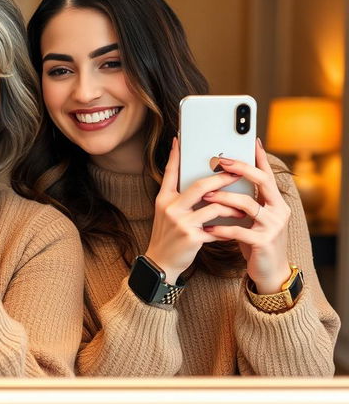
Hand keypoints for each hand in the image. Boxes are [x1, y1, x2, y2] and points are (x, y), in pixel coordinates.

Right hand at [145, 137, 246, 283]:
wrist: (160, 263)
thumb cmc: (168, 236)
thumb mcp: (167, 214)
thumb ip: (180, 198)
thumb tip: (200, 184)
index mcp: (164, 199)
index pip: (171, 172)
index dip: (175, 156)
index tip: (180, 140)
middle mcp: (171, 208)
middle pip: (200, 185)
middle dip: (222, 177)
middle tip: (237, 172)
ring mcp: (181, 222)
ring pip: (214, 206)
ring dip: (232, 206)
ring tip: (242, 207)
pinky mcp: (192, 237)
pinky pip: (217, 228)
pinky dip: (227, 228)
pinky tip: (234, 228)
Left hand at [202, 138, 291, 293]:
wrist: (269, 271)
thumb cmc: (255, 241)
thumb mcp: (252, 218)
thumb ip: (244, 201)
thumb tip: (223, 179)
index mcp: (274, 202)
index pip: (267, 174)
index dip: (259, 157)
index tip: (251, 141)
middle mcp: (278, 210)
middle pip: (262, 181)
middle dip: (240, 169)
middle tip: (220, 161)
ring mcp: (273, 226)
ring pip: (247, 204)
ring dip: (223, 198)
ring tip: (205, 197)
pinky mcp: (263, 242)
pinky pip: (239, 230)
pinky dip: (221, 228)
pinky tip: (208, 228)